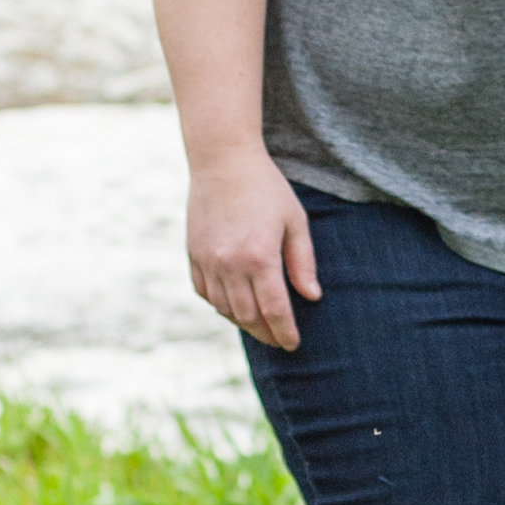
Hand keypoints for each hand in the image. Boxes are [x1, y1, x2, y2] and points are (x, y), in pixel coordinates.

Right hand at [186, 147, 321, 349]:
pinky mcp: (193, 255)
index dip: (285, 332)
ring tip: (260, 325)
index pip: (275, 310)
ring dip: (244, 322)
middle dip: (266, 334)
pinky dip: (220, 305)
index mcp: (260, 257)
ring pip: (225, 309)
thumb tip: (311, 297)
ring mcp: (208, 261)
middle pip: (248, 317)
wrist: (223, 161)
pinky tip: (234, 305)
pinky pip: (205, 293)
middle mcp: (230, 264)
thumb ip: (303, 262)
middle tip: (279, 340)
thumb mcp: (295, 221)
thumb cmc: (266, 188)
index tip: (293, 344)